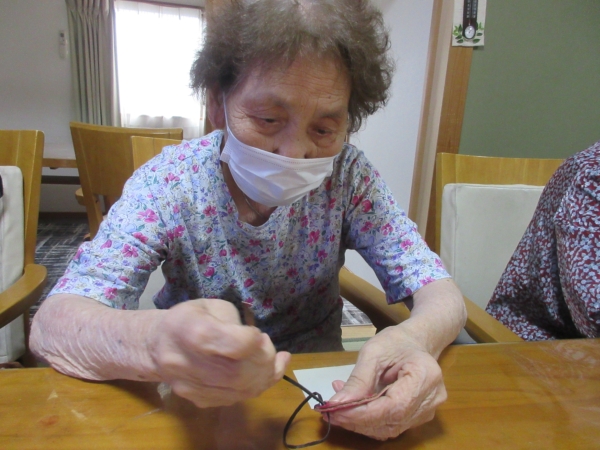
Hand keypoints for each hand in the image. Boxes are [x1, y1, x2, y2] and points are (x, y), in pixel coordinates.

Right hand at [148, 298, 289, 407]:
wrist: (156, 346)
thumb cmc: (189, 319)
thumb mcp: (212, 306)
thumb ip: (235, 322)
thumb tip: (257, 343)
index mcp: (191, 331)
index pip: (233, 345)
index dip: (254, 341)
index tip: (257, 333)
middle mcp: (187, 363)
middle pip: (238, 373)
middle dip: (264, 361)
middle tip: (268, 346)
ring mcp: (191, 388)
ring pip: (240, 391)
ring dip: (266, 376)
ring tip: (275, 360)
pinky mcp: (198, 401)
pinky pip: (236, 399)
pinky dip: (256, 386)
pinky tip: (263, 371)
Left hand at [321, 326, 446, 439]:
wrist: (414, 342)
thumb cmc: (395, 342)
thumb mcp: (373, 353)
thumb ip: (358, 380)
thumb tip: (337, 404)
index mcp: (425, 375)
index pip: (394, 406)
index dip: (363, 414)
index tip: (335, 412)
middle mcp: (432, 398)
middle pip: (392, 421)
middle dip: (357, 420)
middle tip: (330, 411)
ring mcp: (428, 411)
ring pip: (390, 428)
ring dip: (360, 422)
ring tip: (339, 405)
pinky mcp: (419, 417)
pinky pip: (391, 425)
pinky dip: (368, 421)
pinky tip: (353, 407)